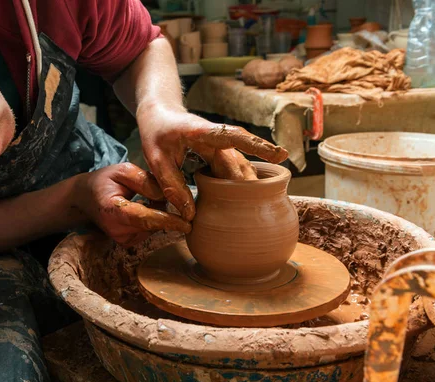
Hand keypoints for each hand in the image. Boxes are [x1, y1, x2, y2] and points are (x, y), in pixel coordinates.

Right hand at [74, 163, 190, 246]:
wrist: (85, 198)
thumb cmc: (104, 181)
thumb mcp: (123, 170)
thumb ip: (145, 181)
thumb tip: (166, 196)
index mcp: (113, 210)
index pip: (145, 218)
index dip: (168, 221)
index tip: (187, 223)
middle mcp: (117, 230)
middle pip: (153, 223)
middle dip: (163, 209)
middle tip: (156, 192)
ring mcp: (122, 239)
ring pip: (153, 226)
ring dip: (157, 212)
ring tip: (141, 198)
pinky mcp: (128, 242)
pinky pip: (149, 229)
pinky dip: (151, 218)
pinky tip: (140, 207)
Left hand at [137, 105, 288, 220]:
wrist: (159, 113)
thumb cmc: (157, 131)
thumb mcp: (155, 159)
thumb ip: (171, 185)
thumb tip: (190, 215)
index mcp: (202, 133)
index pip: (234, 137)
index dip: (257, 146)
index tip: (279, 155)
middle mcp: (217, 137)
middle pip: (239, 161)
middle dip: (249, 182)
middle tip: (256, 204)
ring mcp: (220, 145)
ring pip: (239, 166)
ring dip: (246, 183)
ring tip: (255, 204)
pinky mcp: (218, 152)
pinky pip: (233, 168)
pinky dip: (238, 182)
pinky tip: (244, 197)